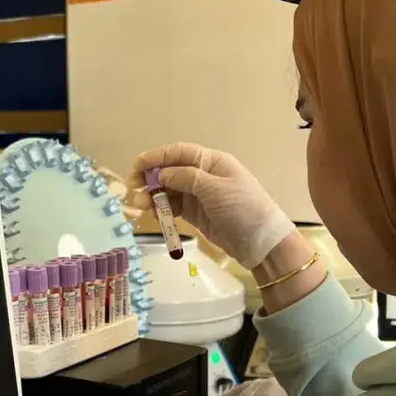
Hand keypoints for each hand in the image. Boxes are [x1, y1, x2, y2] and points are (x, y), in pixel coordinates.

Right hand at [128, 143, 293, 269]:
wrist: (261, 242)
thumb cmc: (243, 208)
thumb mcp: (215, 189)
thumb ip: (186, 178)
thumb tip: (162, 174)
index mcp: (212, 162)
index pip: (179, 153)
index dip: (157, 157)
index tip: (137, 166)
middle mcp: (203, 176)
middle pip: (171, 172)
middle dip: (151, 178)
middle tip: (134, 187)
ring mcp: (199, 196)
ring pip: (169, 191)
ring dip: (153, 196)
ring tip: (140, 205)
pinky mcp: (196, 214)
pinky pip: (174, 207)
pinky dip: (163, 210)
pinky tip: (155, 214)